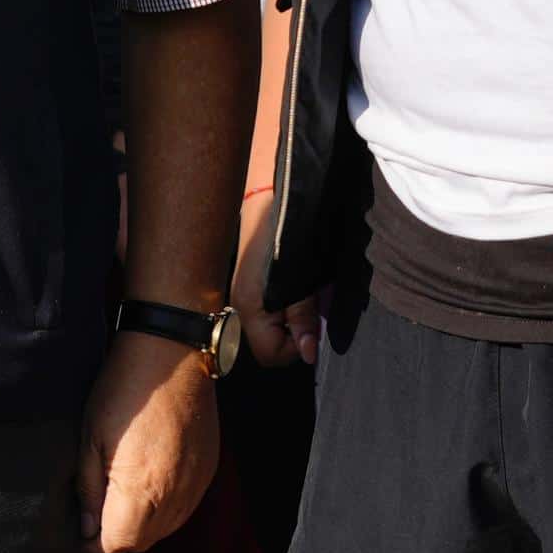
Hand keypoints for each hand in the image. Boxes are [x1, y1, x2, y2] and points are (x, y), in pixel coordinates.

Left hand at [79, 332, 218, 552]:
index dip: (95, 546)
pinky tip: (148, 490)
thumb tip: (87, 527)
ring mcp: (195, 483)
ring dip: (142, 527)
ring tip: (120, 505)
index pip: (118, 544)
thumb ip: (90, 490)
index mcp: (141, 490)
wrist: (171, 355)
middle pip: (143, 542)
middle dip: (117, 538)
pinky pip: (185, 507)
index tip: (82, 537)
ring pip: (167, 529)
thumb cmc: (124, 391)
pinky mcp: (208, 470)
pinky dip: (165, 510)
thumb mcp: (90, 439)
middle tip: (95, 521)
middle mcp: (174, 494)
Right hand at [234, 191, 316, 367]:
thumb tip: (309, 355)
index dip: (297, 346)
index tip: (313, 324)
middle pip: (269, 345)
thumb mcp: (302, 281)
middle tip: (312, 308)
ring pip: (270, 328)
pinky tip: (296, 289)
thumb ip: (303, 320)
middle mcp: (240, 307)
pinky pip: (267, 312)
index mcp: (249, 309)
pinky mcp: (247, 286)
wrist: (268, 197)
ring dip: (292, 319)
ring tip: (306, 295)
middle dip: (295, 333)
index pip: (271, 355)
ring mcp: (241, 297)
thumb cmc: (286, 236)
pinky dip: (285, 307)